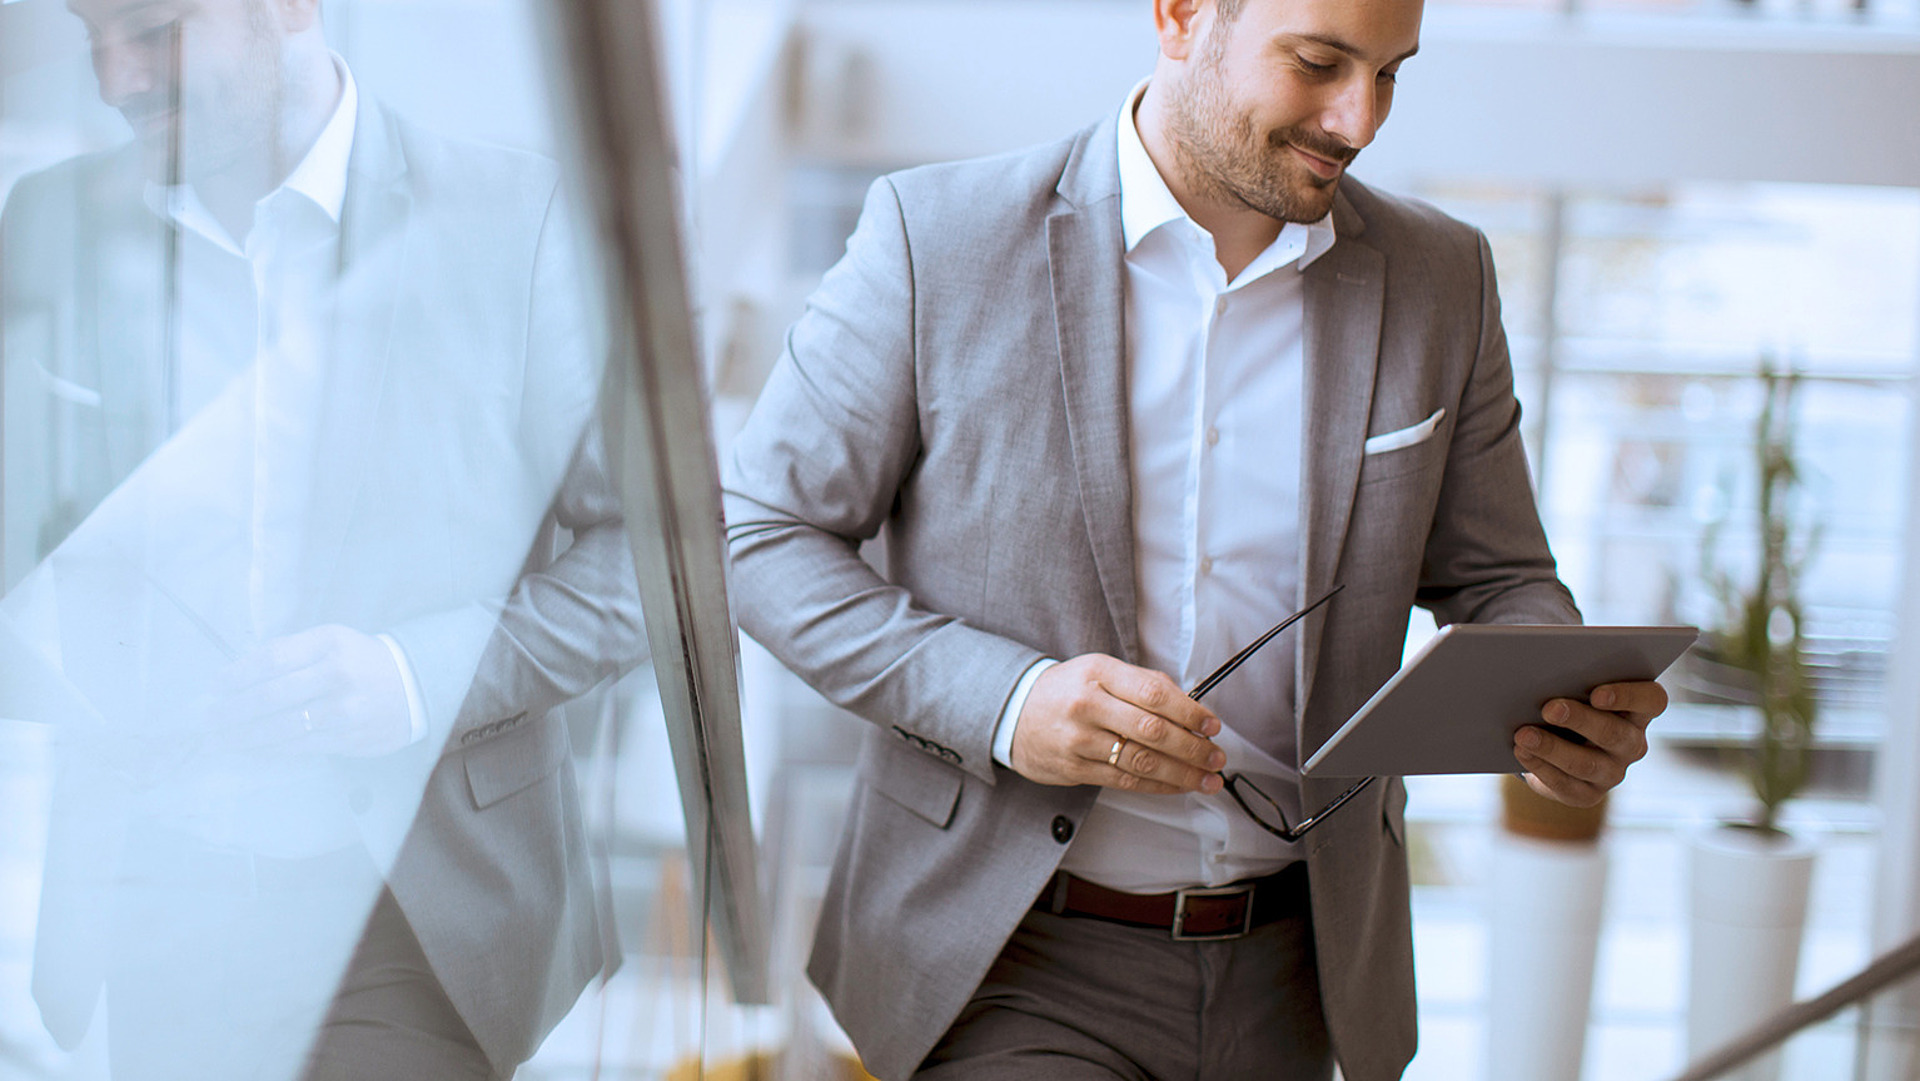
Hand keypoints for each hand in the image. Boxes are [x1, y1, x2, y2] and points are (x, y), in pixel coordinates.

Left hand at [213, 625, 414, 757]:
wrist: (412, 686)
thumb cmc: (359, 661)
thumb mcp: (330, 642)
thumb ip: (289, 652)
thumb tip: (238, 672)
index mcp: (329, 643)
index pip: (272, 659)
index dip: (238, 675)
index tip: (215, 686)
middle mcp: (337, 675)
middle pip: (272, 696)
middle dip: (233, 710)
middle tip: (209, 720)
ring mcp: (344, 710)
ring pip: (283, 726)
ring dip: (245, 736)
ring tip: (222, 740)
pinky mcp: (348, 738)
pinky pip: (300, 746)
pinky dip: (271, 749)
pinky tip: (254, 749)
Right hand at [1010, 654, 1226, 794]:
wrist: (1013, 713)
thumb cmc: (1067, 690)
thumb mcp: (1100, 671)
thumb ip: (1143, 684)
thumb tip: (1191, 706)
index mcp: (1098, 672)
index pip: (1154, 693)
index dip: (1190, 712)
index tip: (1212, 726)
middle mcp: (1087, 704)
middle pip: (1152, 730)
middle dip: (1193, 747)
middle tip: (1216, 757)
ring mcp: (1079, 739)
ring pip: (1141, 760)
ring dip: (1182, 773)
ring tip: (1207, 778)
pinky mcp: (1074, 768)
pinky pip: (1125, 780)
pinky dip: (1158, 785)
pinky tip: (1178, 786)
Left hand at [1513, 680, 1668, 807]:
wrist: (1552, 740)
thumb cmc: (1567, 700)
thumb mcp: (1574, 687)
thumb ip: (1572, 678)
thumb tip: (1542, 670)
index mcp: (1638, 710)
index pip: (1651, 700)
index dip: (1628, 696)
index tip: (1597, 694)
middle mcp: (1632, 743)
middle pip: (1615, 733)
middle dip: (1580, 720)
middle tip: (1549, 708)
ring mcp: (1613, 771)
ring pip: (1588, 763)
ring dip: (1553, 748)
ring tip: (1524, 735)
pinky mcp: (1588, 794)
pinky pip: (1567, 785)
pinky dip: (1541, 767)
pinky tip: (1522, 752)